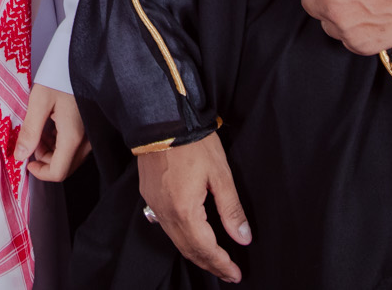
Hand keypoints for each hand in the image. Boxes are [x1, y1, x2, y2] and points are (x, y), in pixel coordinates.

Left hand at [14, 83, 90, 181]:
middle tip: (32, 141)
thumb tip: (20, 156)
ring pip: (72, 157)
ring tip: (40, 130)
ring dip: (53, 151)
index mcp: (73, 136)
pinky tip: (52, 124)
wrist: (84, 57)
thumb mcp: (39, 101)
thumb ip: (30, 131)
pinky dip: (62, 142)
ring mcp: (92, 134)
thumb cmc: (61, 75)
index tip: (26, 162)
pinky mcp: (92, 127)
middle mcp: (87, 140)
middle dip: (45, 160)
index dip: (40, 173)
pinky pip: (77, 145)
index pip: (58, 172)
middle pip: (66, 167)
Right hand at [138, 133, 249, 282]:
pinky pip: (165, 226)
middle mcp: (165, 213)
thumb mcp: (220, 175)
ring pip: (175, 240)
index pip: (206, 248)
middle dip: (209, 263)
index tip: (235, 273)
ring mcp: (154, 205)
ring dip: (195, 252)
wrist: (161, 118)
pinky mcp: (149, 195)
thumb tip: (243, 238)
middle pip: (189, 249)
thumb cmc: (193, 143)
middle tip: (227, 272)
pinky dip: (182, 237)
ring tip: (213, 259)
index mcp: (184, 211)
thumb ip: (231, 209)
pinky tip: (192, 236)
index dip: (221, 264)